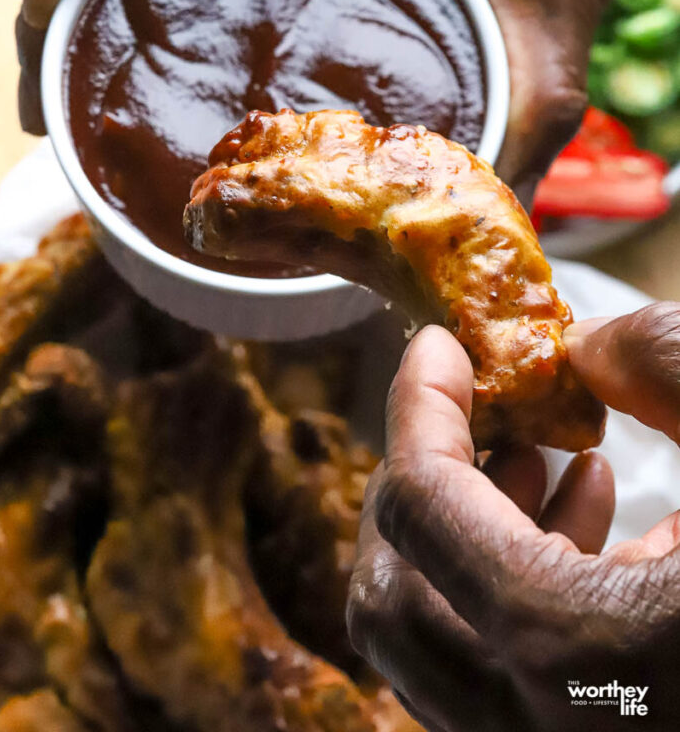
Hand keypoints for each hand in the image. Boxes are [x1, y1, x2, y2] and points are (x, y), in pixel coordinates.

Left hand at [347, 307, 679, 731]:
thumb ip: (668, 369)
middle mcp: (530, 717)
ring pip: (433, 642)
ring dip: (468, 535)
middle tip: (484, 421)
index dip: (419, 405)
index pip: (418, 502)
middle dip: (421, 483)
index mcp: (560, 641)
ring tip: (544, 460)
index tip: (438, 351)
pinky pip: (495, 675)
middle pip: (388, 591)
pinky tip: (595, 521)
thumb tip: (585, 345)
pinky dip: (515, 590)